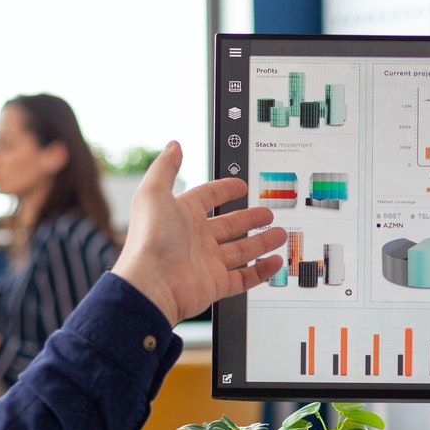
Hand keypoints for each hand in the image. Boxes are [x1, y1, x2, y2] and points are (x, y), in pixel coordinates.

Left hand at [112, 142, 285, 324]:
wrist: (151, 284)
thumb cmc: (150, 238)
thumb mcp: (154, 191)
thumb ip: (165, 166)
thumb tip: (173, 145)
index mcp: (182, 215)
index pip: (207, 197)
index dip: (224, 189)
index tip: (241, 186)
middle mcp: (195, 239)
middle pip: (229, 225)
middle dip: (250, 218)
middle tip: (268, 212)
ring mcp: (206, 262)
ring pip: (241, 250)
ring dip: (262, 242)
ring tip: (280, 234)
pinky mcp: (215, 284)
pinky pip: (244, 278)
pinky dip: (261, 272)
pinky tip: (275, 263)